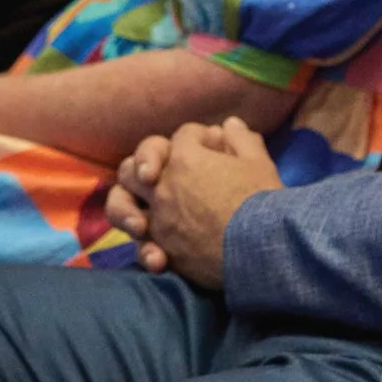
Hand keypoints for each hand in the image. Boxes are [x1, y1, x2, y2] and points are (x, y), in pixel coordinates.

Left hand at [118, 115, 282, 287]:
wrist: (260, 249)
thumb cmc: (261, 200)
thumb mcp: (258, 161)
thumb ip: (241, 139)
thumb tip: (230, 124)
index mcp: (186, 158)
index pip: (184, 136)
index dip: (203, 139)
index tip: (220, 149)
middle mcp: (162, 186)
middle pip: (135, 166)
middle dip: (146, 165)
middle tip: (163, 176)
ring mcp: (158, 219)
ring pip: (120, 204)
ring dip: (127, 208)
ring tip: (142, 219)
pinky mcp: (162, 249)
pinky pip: (140, 245)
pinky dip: (146, 249)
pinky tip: (158, 257)